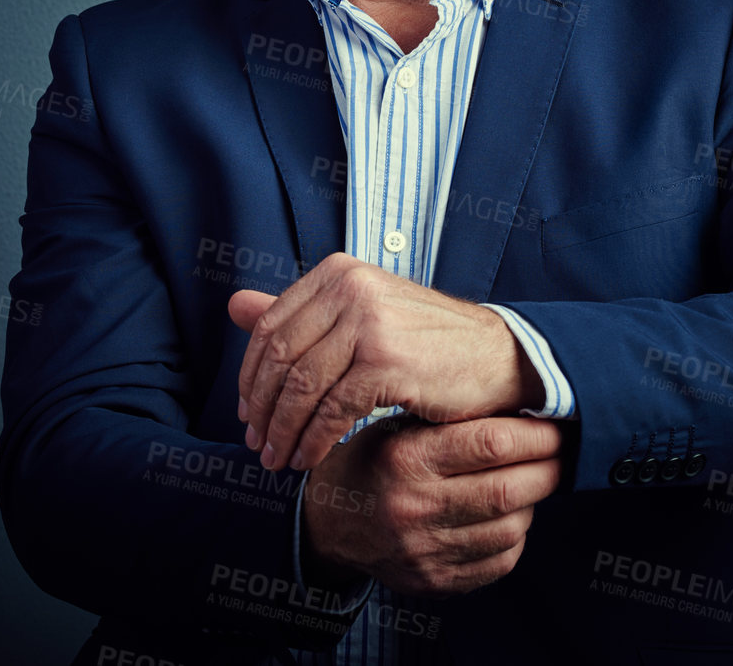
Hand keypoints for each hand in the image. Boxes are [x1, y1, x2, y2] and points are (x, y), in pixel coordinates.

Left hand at [228, 253, 538, 470]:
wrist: (499, 358)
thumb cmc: (428, 343)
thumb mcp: (361, 317)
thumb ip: (299, 314)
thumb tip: (232, 304)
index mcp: (338, 272)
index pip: (270, 327)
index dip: (251, 376)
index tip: (246, 413)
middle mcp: (350, 288)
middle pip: (280, 358)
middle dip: (262, 408)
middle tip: (256, 444)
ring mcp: (368, 322)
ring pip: (302, 387)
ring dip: (283, 431)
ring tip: (277, 460)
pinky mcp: (387, 361)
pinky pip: (333, 410)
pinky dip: (314, 440)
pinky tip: (310, 460)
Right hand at [302, 416, 564, 596]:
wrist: (328, 523)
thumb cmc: (373, 461)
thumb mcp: (398, 428)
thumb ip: (452, 422)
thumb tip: (526, 409)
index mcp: (405, 458)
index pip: (490, 444)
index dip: (535, 434)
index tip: (556, 425)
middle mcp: (414, 507)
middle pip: (508, 490)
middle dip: (548, 469)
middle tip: (562, 453)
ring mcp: (424, 551)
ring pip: (511, 528)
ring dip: (533, 503)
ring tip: (533, 482)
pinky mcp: (434, 582)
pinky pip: (499, 562)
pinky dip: (516, 536)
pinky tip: (509, 516)